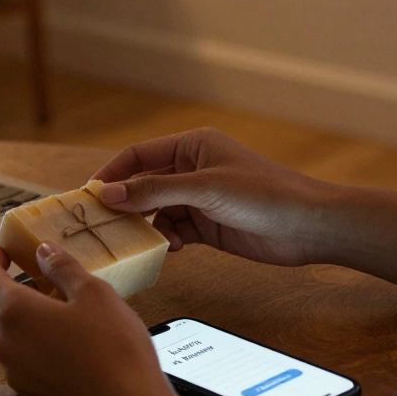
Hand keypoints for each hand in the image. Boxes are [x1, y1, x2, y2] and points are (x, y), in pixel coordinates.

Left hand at [0, 244, 184, 395]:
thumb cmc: (113, 344)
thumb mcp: (93, 292)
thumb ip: (62, 268)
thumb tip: (42, 250)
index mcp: (13, 312)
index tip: (6, 251)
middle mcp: (3, 343)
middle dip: (0, 285)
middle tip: (27, 274)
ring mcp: (13, 372)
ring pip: (0, 333)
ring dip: (12, 313)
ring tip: (46, 304)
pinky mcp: (28, 392)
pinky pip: (15, 356)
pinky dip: (24, 338)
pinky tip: (55, 336)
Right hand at [93, 128, 396, 288]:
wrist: (309, 228)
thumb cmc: (264, 195)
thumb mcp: (204, 189)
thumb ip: (154, 191)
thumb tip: (108, 193)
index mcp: (192, 146)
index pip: (138, 155)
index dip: (112, 173)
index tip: (87, 195)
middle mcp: (191, 169)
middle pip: (143, 185)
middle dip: (124, 204)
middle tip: (100, 226)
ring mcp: (198, 199)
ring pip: (155, 211)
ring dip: (145, 226)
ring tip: (136, 241)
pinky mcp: (206, 226)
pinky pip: (172, 231)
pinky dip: (164, 240)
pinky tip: (167, 249)